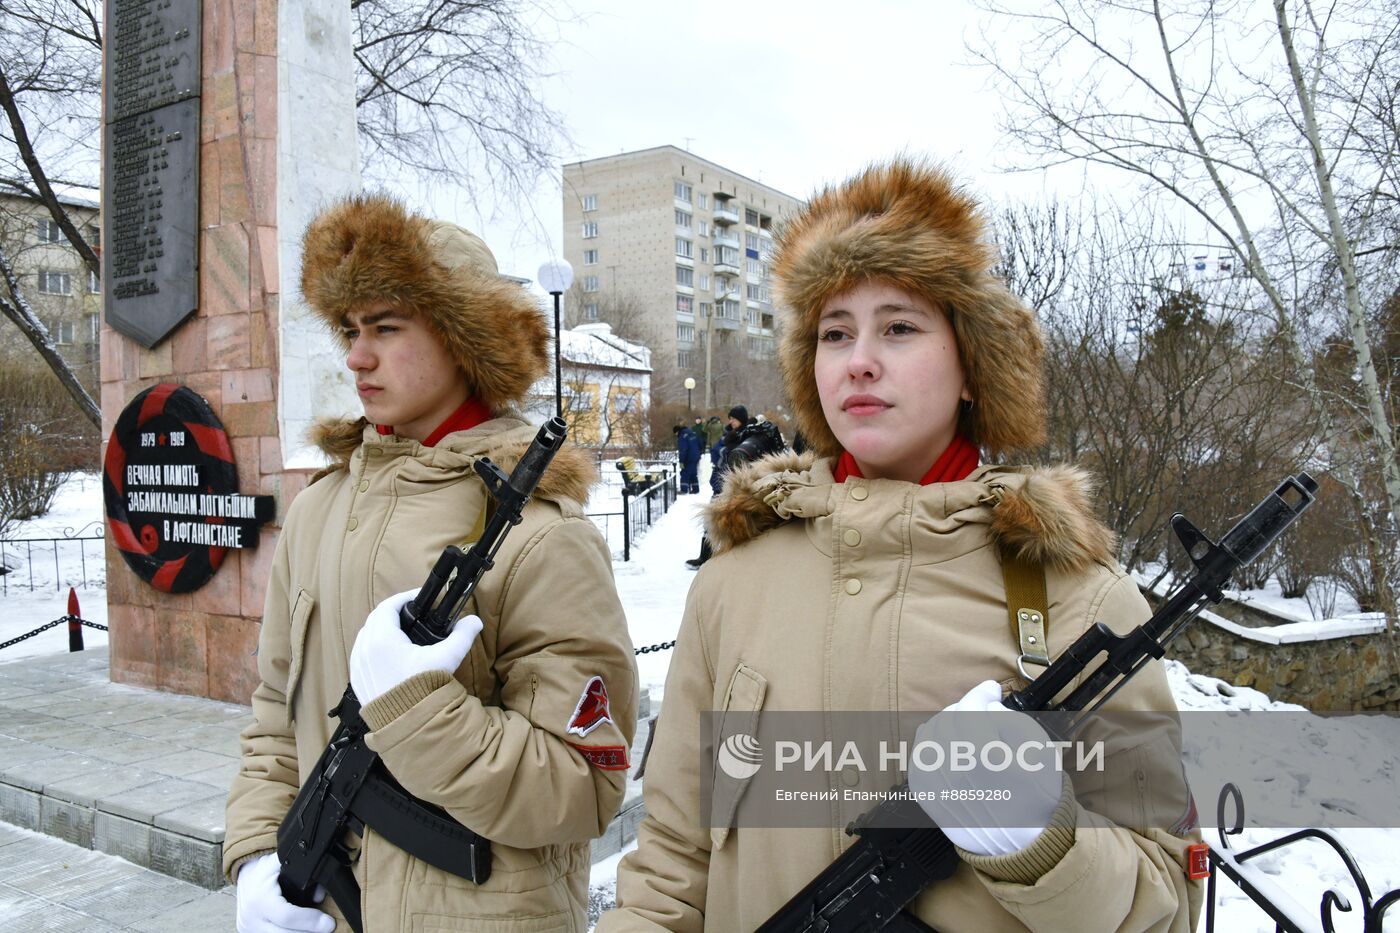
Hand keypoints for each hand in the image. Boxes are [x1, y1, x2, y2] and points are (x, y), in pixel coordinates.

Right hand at [235, 852, 334, 932]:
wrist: (244, 879)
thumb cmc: (264, 870)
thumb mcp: (279, 863)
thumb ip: (302, 868)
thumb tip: (323, 881)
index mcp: (260, 899)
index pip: (287, 916)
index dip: (309, 921)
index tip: (328, 923)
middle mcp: (251, 918)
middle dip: (309, 932)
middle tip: (327, 927)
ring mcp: (249, 929)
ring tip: (316, 927)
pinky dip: (290, 932)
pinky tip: (302, 929)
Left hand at [349, 589, 482, 704]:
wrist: (405, 724)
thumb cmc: (422, 690)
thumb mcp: (446, 658)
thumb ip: (461, 636)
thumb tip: (474, 622)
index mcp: (382, 638)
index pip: (388, 606)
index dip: (404, 598)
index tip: (417, 598)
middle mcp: (365, 649)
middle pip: (375, 619)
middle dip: (392, 612)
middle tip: (411, 613)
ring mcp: (358, 665)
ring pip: (365, 636)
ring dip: (380, 628)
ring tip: (399, 632)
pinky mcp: (357, 680)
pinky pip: (360, 654)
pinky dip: (371, 647)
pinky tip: (386, 654)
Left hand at [908, 680, 1062, 856]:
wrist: (1022, 842)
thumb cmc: (1036, 796)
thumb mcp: (1039, 750)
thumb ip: (1010, 718)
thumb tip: (987, 702)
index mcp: (983, 756)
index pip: (971, 707)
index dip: (982, 693)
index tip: (992, 689)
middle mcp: (953, 768)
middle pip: (949, 717)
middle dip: (967, 708)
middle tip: (983, 708)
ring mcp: (935, 782)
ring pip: (931, 732)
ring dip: (949, 723)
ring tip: (968, 727)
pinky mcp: (925, 794)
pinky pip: (919, 754)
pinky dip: (932, 742)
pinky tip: (950, 744)